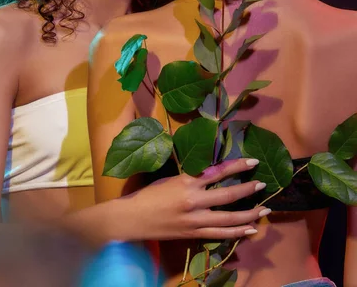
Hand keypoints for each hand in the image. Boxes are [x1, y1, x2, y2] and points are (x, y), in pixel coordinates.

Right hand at [115, 158, 269, 241]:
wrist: (133, 218)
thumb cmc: (149, 194)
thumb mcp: (171, 179)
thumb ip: (193, 177)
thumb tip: (215, 173)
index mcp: (187, 182)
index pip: (218, 172)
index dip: (237, 166)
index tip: (252, 163)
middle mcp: (193, 201)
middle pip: (228, 196)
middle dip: (248, 190)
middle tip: (263, 185)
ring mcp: (195, 221)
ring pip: (228, 219)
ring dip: (249, 214)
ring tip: (264, 209)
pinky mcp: (193, 234)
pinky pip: (220, 235)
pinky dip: (237, 233)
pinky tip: (250, 230)